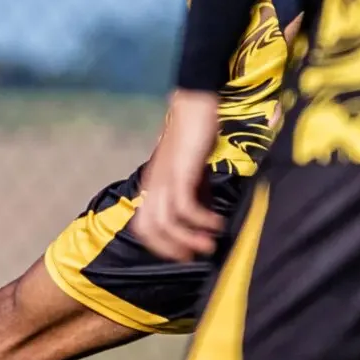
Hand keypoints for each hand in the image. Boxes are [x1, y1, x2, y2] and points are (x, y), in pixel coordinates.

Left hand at [126, 90, 224, 261]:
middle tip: (195, 255)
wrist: (195, 103)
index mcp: (153, 186)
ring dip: (188, 238)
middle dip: (170, 248)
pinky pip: (183, 205)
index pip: (143, 226)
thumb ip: (195, 193)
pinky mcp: (179, 171)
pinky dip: (200, 220)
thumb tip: (204, 218)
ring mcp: (164, 178)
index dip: (160, 245)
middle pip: (148, 229)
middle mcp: (153, 185)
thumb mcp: (193, 172)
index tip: (183, 254)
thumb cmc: (194, 136)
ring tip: (210, 244)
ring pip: (165, 221)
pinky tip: (216, 222)